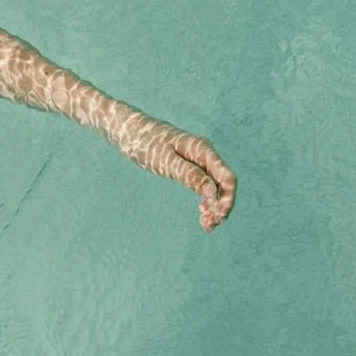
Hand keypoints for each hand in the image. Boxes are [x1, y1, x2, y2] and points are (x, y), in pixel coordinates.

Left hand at [111, 111, 236, 231]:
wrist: (127, 129)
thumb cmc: (144, 142)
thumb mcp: (165, 161)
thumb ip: (189, 175)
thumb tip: (213, 193)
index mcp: (202, 150)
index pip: (227, 177)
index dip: (228, 199)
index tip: (218, 217)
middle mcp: (204, 154)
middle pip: (224, 184)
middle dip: (221, 206)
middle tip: (209, 226)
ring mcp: (197, 160)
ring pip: (215, 186)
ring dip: (214, 206)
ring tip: (206, 225)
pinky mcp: (188, 165)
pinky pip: (204, 184)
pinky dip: (205, 199)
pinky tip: (201, 212)